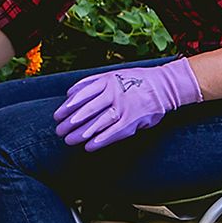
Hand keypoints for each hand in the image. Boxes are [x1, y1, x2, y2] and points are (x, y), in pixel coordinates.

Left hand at [53, 58, 201, 151]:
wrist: (164, 86)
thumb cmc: (135, 81)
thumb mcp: (113, 75)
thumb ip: (92, 83)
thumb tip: (70, 93)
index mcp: (108, 80)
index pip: (82, 95)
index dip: (68, 107)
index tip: (58, 116)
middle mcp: (114, 93)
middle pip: (87, 110)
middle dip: (71, 122)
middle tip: (60, 131)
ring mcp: (124, 107)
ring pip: (98, 122)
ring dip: (81, 133)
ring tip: (69, 140)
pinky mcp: (132, 121)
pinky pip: (113, 133)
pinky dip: (100, 140)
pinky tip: (89, 146)